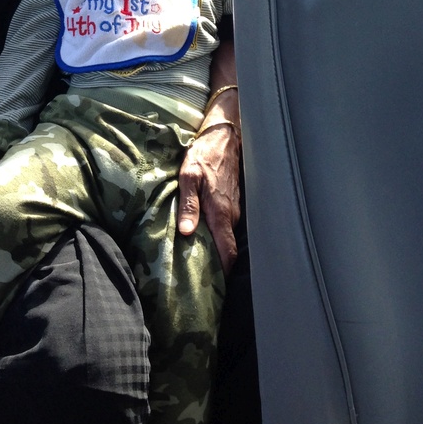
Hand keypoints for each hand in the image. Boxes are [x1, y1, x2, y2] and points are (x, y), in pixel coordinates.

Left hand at [177, 121, 240, 275]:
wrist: (224, 137)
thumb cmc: (204, 155)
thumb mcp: (189, 176)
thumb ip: (189, 204)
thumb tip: (188, 232)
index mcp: (221, 212)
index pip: (227, 251)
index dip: (223, 271)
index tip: (212, 286)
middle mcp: (231, 215)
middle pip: (227, 248)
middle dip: (217, 264)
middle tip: (199, 278)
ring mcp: (235, 209)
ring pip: (227, 237)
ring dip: (215, 249)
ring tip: (198, 261)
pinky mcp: (233, 203)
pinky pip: (227, 227)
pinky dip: (218, 235)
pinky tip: (203, 237)